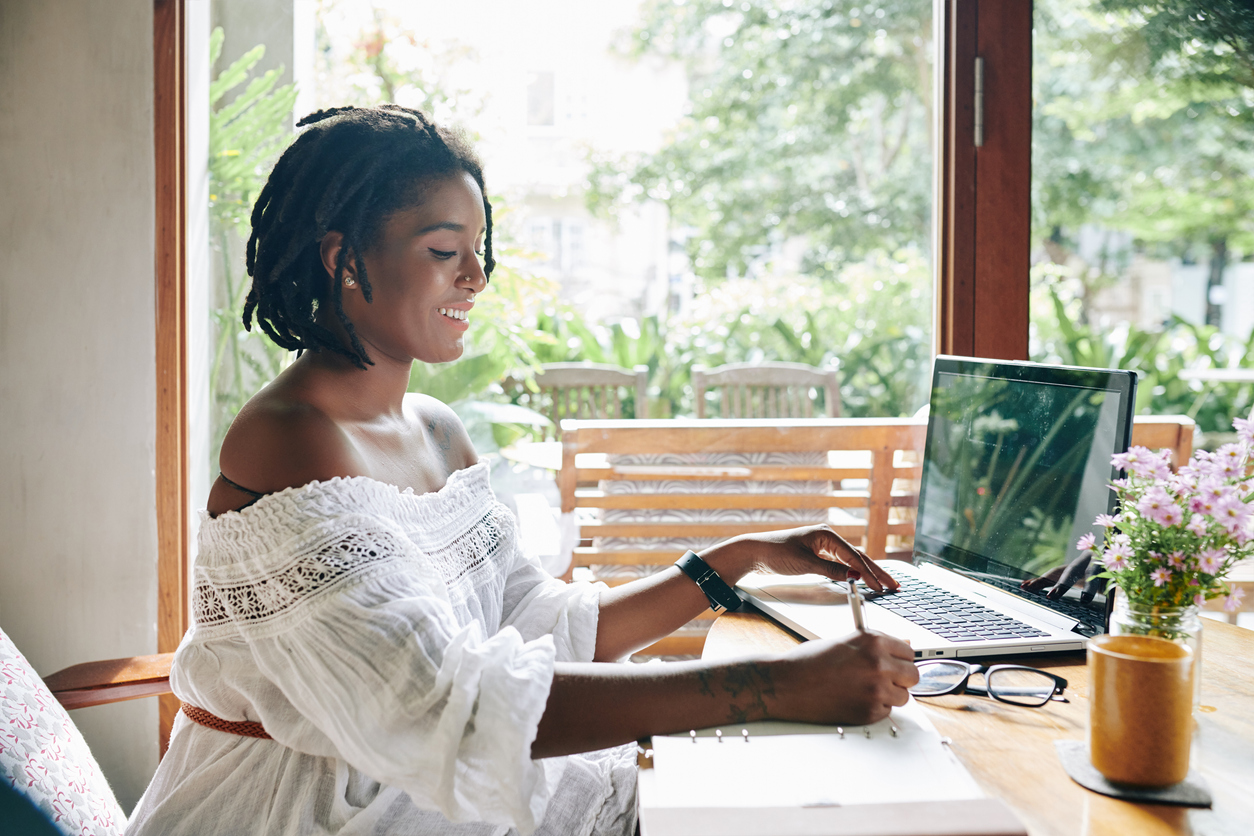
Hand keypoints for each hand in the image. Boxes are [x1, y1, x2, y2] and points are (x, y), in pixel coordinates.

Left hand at [703, 524, 900, 591]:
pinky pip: (842, 564)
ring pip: (852, 560)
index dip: (869, 573)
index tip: (881, 586)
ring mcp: (823, 546)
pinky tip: (863, 579)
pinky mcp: (818, 555)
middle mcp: (827, 538)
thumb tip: (855, 574)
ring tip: (884, 584)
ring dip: (867, 573)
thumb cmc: (775, 553)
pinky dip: (854, 572)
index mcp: (826, 534)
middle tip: (894, 586)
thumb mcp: (805, 564)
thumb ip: (831, 570)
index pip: (854, 556)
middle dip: (877, 572)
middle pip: (858, 556)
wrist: (754, 552)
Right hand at [773, 630, 918, 724]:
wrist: (786, 683)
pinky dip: (875, 708)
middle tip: (884, 678)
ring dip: (889, 695)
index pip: (909, 652)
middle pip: (913, 675)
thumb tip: (904, 646)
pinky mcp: (869, 711)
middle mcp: (878, 663)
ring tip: (864, 689)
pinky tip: (854, 699)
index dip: (900, 658)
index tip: (894, 663)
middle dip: (900, 678)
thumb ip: (875, 645)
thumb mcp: (845, 642)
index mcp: (873, 641)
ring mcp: (875, 689)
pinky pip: (887, 711)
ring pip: (903, 696)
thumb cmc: (809, 661)